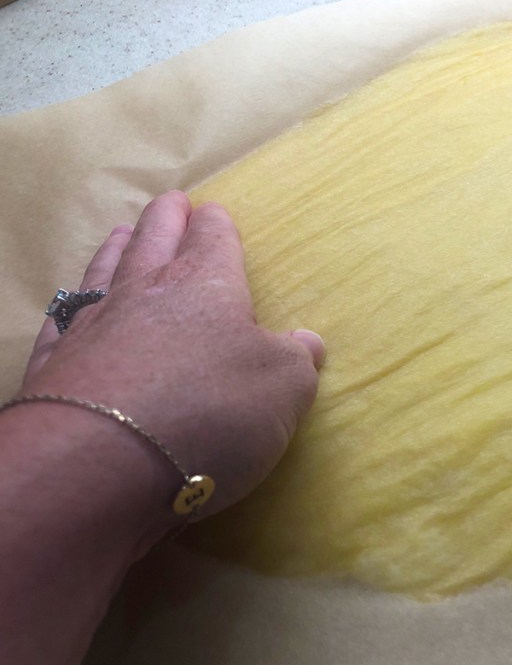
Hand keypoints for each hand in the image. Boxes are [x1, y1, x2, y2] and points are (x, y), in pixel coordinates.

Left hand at [19, 190, 324, 524]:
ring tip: (123, 233)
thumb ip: (297, 360)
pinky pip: (62, 320)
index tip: (215, 212)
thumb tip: (305, 341)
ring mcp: (92, 327)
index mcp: (206, 285)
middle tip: (171, 202)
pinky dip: (71, 306)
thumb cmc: (210, 412)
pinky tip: (71, 308)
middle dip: (166, 219)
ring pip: (105, 271)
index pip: (213, 240)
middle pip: (154, 241)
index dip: (217, 225)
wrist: (99, 463)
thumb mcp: (283, 388)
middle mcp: (145, 293)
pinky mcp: (53, 367)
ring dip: (117, 249)